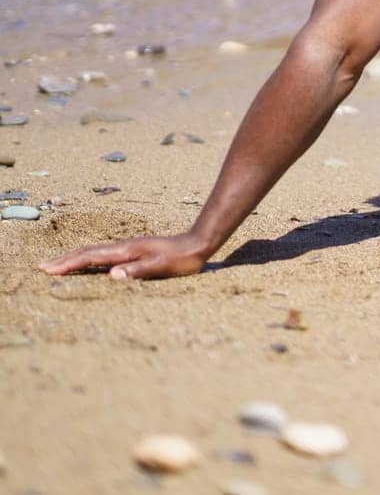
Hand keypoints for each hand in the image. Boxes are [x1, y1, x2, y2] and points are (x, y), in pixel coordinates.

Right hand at [38, 232, 211, 279]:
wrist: (197, 243)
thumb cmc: (181, 259)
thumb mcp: (161, 267)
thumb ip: (137, 271)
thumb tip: (111, 276)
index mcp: (126, 251)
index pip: (90, 257)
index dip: (69, 264)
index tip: (48, 270)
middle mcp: (123, 247)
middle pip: (87, 252)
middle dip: (64, 259)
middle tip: (41, 266)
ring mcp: (127, 248)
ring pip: (94, 252)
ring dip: (73, 258)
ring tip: (57, 264)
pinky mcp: (133, 251)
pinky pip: (102, 255)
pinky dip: (87, 259)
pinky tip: (86, 264)